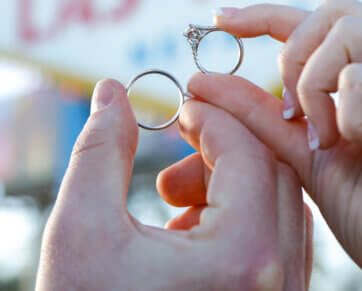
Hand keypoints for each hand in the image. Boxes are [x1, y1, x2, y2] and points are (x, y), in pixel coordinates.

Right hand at [37, 79, 311, 290]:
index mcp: (242, 256)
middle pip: (276, 173)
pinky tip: (184, 230)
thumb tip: (113, 90)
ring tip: (172, 191)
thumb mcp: (81, 227)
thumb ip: (101, 148)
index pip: (247, 151)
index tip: (177, 105)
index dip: (211, 115)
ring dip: (232, 182)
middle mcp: (277, 280)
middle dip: (225, 145)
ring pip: (280, 208)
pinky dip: (240, 219)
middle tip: (179, 138)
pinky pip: (276, 244)